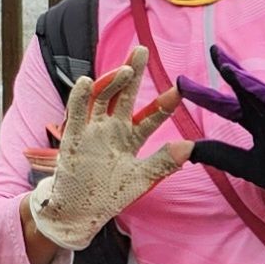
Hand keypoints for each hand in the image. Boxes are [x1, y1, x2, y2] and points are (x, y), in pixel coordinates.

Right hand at [28, 46, 190, 250]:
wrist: (79, 213)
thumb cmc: (110, 195)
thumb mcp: (142, 179)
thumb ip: (163, 162)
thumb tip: (190, 145)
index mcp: (131, 137)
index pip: (151, 116)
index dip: (164, 103)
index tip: (179, 88)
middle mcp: (112, 129)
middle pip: (124, 95)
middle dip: (132, 73)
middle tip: (141, 51)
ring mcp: (93, 131)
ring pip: (102, 99)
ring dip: (112, 83)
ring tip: (125, 70)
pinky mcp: (74, 138)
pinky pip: (76, 114)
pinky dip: (80, 98)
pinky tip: (88, 82)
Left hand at [179, 46, 264, 243]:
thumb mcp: (245, 166)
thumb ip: (220, 155)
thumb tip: (188, 150)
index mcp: (256, 124)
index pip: (228, 105)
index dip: (206, 94)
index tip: (181, 81)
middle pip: (245, 92)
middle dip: (229, 71)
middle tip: (213, 51)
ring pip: (264, 99)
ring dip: (248, 84)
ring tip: (230, 68)